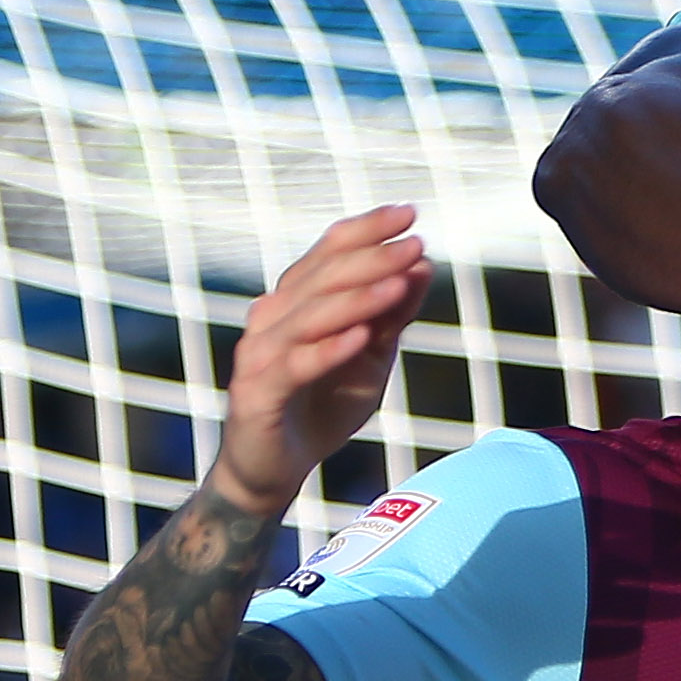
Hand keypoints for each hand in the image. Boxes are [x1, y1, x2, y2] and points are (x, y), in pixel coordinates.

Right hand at [214, 207, 433, 517]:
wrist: (274, 468)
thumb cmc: (322, 404)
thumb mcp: (370, 356)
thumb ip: (391, 314)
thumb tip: (423, 264)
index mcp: (295, 301)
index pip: (328, 252)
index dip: (366, 229)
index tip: (409, 212)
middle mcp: (271, 318)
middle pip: (321, 277)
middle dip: (372, 258)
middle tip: (415, 243)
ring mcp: (259, 354)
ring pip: (309, 316)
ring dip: (357, 298)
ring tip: (399, 281)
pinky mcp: (256, 393)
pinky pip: (295, 365)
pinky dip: (328, 349)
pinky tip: (360, 336)